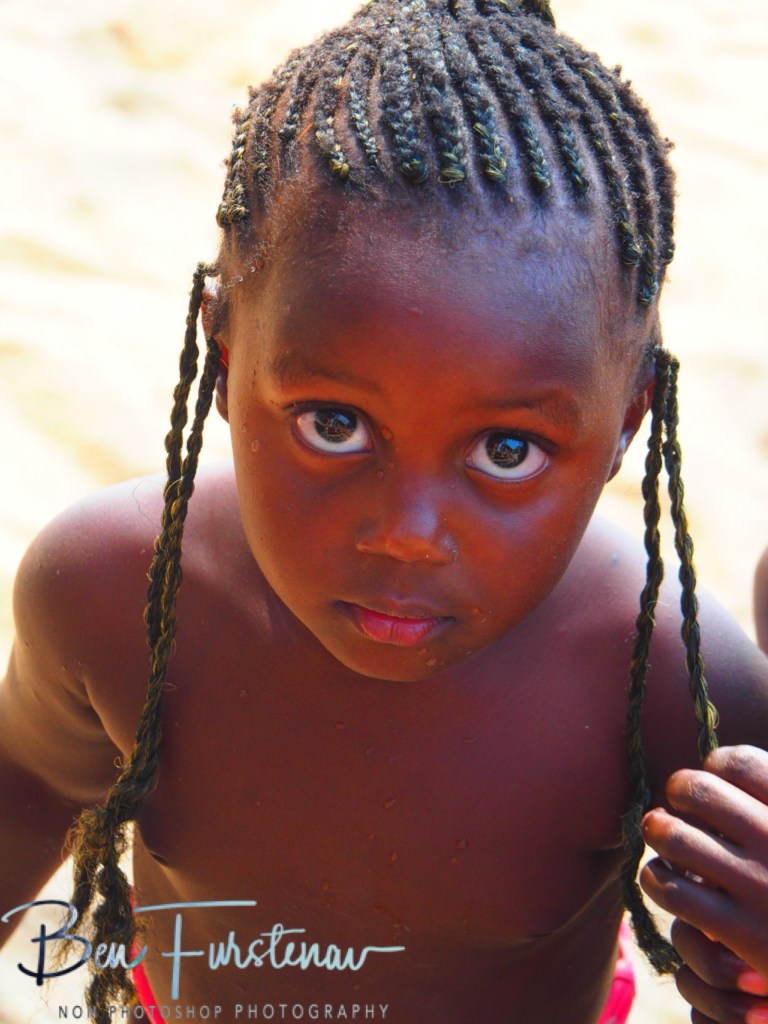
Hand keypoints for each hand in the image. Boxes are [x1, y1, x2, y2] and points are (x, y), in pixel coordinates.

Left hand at [641, 745, 767, 1022]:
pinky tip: (663, 880)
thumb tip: (720, 759)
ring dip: (659, 832)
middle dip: (678, 793)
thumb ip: (765, 802)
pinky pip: (672, 891)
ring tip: (662, 836)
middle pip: (696, 791)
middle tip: (678, 806)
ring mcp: (764, 888)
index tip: (715, 778)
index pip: (740, 763)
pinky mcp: (745, 934)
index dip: (716, 765)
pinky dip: (656, 880)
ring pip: (673, 837)